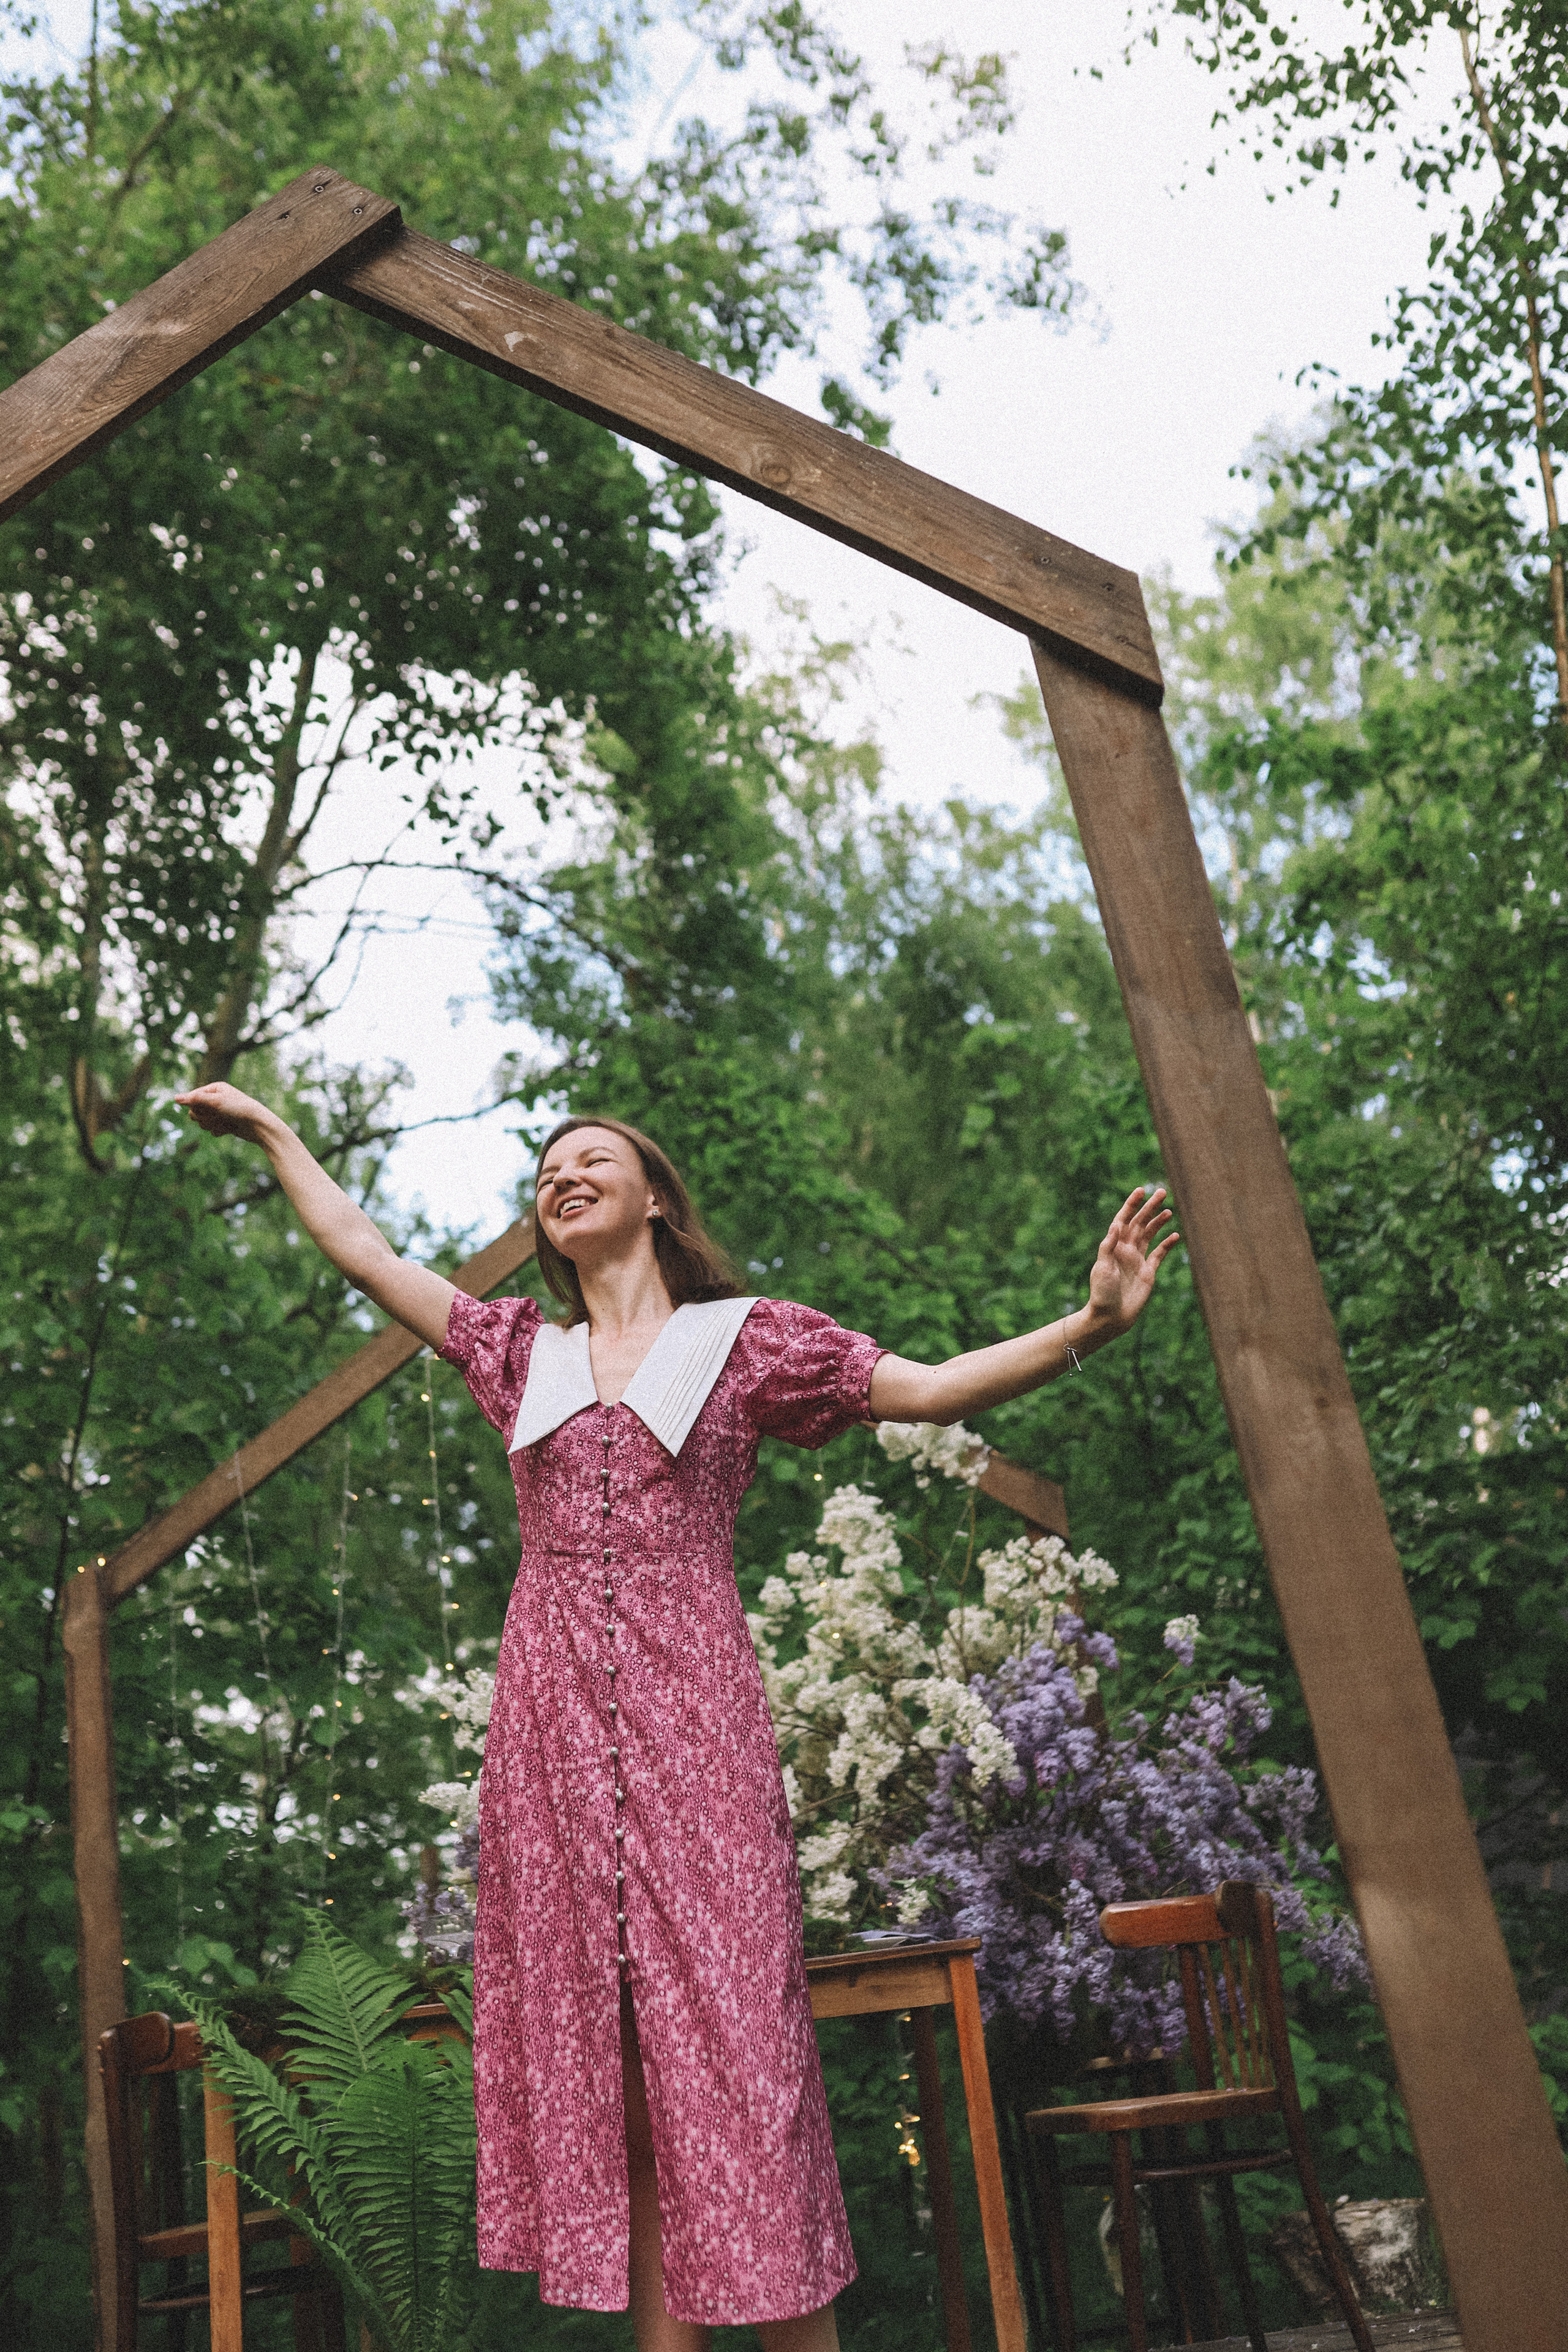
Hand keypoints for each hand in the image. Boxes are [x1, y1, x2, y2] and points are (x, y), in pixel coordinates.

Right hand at [174, 1082, 278, 1142]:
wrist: (258, 1126)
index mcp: (214, 1088)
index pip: (192, 1098)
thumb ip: (195, 1099)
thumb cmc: (240, 1109)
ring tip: (226, 1122)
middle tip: (219, 1116)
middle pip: (194, 1111)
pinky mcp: (223, 1123)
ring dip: (212, 1124)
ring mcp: (219, 1112)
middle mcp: (216, 1099)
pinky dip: (219, 1130)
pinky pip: (211, 1130)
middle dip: (205, 1117)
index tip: (211, 1108)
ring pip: (201, 1122)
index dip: (198, 1106)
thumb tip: (175, 1098)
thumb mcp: (216, 1102)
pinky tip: (230, 1128)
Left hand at [1086, 1186, 1180, 1333]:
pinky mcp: (1148, 1272)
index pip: (1123, 1220)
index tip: (1141, 1191)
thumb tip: (1116, 1225)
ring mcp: (1137, 1260)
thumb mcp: (1102, 1268)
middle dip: (1150, 1208)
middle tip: (1162, 1192)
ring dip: (1158, 1223)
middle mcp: (1126, 1250)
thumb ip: (1108, 1247)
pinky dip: (1166, 1245)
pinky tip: (1175, 1235)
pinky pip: (1159, 1254)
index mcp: (1114, 1247)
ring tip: (1168, 1212)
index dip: (1131, 1205)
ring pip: (1149, 1235)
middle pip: (1139, 1223)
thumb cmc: (1102, 1294)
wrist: (1111, 1317)